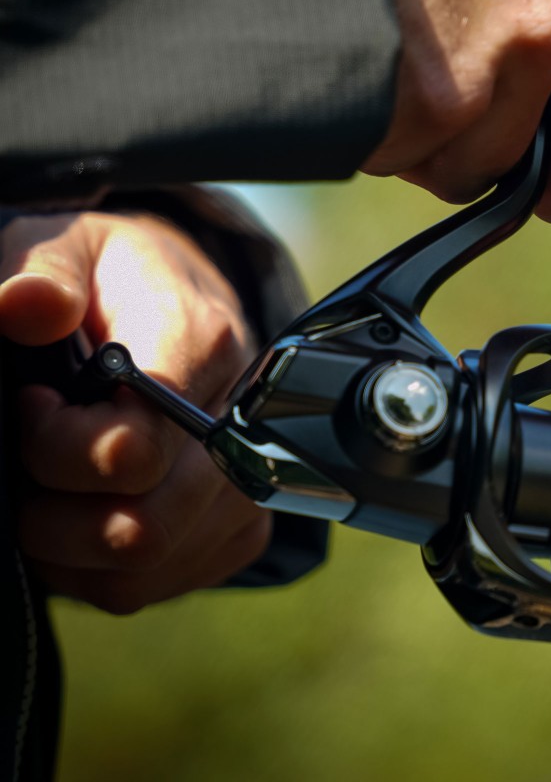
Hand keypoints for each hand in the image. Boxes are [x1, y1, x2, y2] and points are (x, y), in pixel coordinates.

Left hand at [0, 212, 269, 613]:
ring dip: (68, 547)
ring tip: (54, 486)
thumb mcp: (69, 243)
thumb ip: (41, 270)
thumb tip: (24, 307)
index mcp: (204, 345)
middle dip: (51, 515)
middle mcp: (242, 421)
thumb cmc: (117, 276)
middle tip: (30, 463)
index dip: (53, 448)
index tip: (32, 406)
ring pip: (144, 568)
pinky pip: (159, 584)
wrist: (186, 299)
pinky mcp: (242, 525)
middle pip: (140, 526)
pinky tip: (89, 509)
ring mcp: (248, 481)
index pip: (132, 449)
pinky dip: (101, 568)